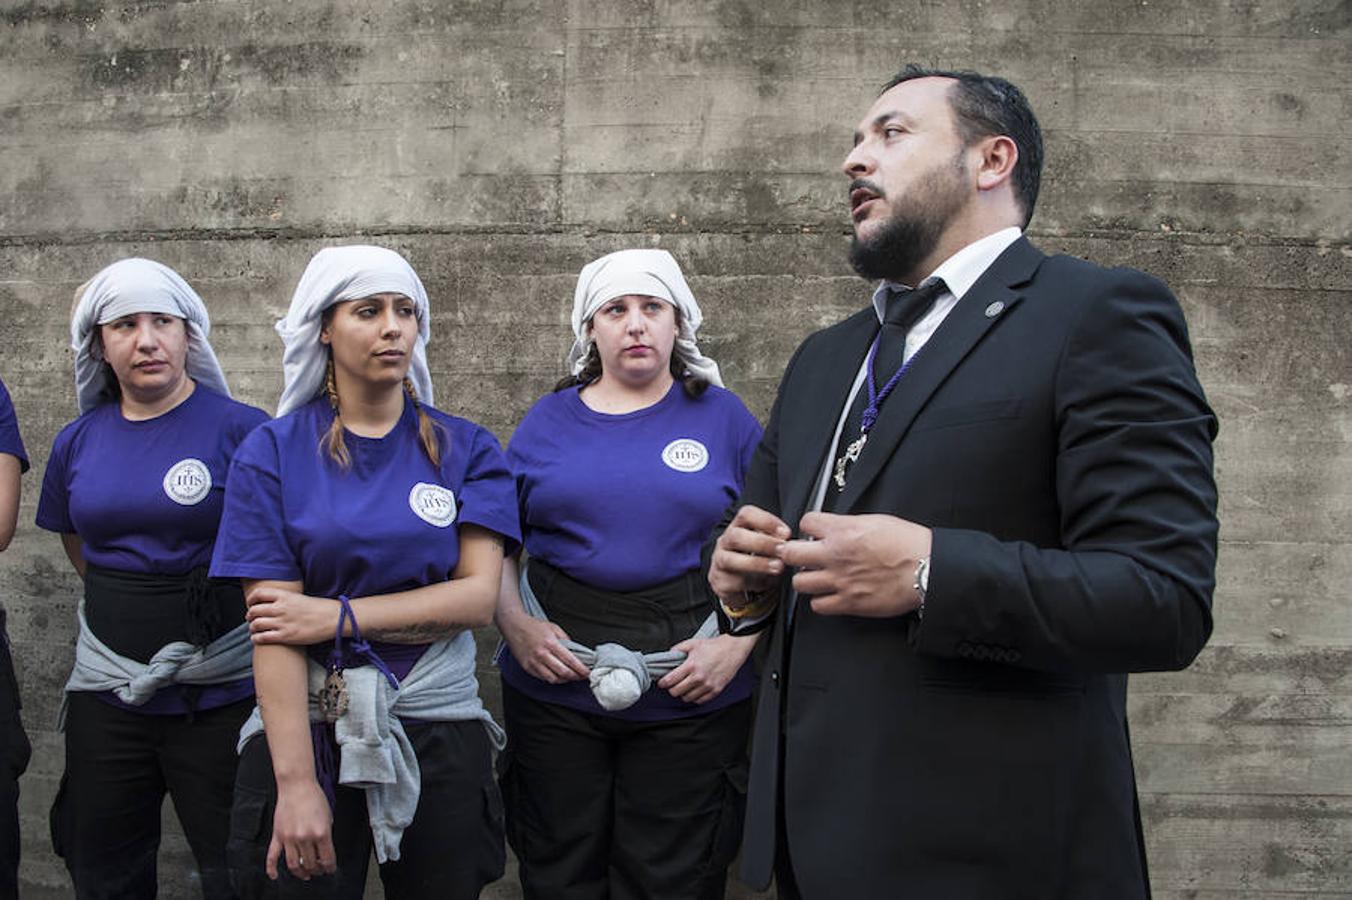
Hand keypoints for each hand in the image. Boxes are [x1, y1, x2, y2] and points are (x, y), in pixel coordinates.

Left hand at [246, 586, 336, 645]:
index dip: (251, 599)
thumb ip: (284, 599)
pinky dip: (256, 638)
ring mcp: (282, 622)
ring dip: (252, 628)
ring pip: (255, 625)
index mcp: (285, 596)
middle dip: (250, 616)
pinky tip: (258, 638)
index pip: (258, 594)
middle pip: (254, 611)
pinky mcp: (285, 636)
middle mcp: (281, 608)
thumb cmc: (319, 608)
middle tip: (251, 619)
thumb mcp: (299, 598)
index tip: (250, 603)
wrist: (333, 619)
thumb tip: (272, 604)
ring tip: (255, 629)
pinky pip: (262, 638)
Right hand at [267, 779, 336, 881]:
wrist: (297, 785)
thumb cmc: (313, 797)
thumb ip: (326, 834)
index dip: (330, 867)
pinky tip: (274, 876)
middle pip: (311, 864)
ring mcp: (289, 838)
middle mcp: (305, 837)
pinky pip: (272, 856)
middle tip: (319, 870)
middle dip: (317, 870)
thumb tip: (324, 849)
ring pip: (294, 864)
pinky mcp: (278, 835)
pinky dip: (272, 869)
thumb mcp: (328, 816)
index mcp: (321, 833)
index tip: (330, 869)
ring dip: (300, 873)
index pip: (327, 859)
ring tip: (305, 874)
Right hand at [499, 612, 588, 683]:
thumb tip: (575, 651)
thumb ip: (566, 639)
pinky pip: (543, 678)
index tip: (587, 672)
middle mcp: (542, 655)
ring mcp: (534, 662)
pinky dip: (552, 679)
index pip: (570, 660)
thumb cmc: (533, 626)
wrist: (514, 627)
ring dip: (564, 680)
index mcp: (551, 643)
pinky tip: (557, 675)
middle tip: (581, 676)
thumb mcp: (554, 628)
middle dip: (575, 676)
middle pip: (563, 672)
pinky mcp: (527, 667)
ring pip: (553, 679)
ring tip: (570, 677)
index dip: (580, 669)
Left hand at [658, 633, 756, 703]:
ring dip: (683, 693)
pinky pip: (699, 701)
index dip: (663, 683)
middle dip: (672, 688)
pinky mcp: (715, 690)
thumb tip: (668, 655)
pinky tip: (695, 690)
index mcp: (691, 665)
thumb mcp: (693, 643)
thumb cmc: (714, 647)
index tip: (662, 683)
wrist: (732, 649)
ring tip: (685, 687)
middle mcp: (699, 677)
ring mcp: (707, 685)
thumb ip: (678, 649)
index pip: (670, 680)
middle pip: (676, 692)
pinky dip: (695, 697)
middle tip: (673, 684)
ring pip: (687, 698)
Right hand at [709, 505, 791, 605]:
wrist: (740, 586)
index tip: (786, 533)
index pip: (746, 514)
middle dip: (763, 543)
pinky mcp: (720, 581)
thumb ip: (778, 540)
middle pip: (736, 535)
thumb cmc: (757, 559)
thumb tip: (794, 541)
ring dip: (757, 563)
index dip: (766, 521)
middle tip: (783, 550)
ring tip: (778, 567)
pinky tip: (765, 584)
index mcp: (738, 526)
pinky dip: (752, 583)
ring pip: (731, 559)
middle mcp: (726, 541)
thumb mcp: (768, 546)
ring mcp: (719, 561)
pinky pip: (734, 582)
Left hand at [776, 512, 930, 617]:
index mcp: (843, 530)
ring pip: (799, 583)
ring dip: (806, 579)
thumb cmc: (908, 543)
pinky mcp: (849, 603)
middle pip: (790, 554)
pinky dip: (821, 601)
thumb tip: (834, 527)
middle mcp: (835, 555)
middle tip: (800, 556)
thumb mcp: (876, 521)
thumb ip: (848, 524)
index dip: (808, 527)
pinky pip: (818, 605)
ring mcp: (840, 581)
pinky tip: (831, 595)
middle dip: (792, 553)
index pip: (805, 522)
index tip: (813, 532)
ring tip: (816, 577)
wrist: (927, 569)